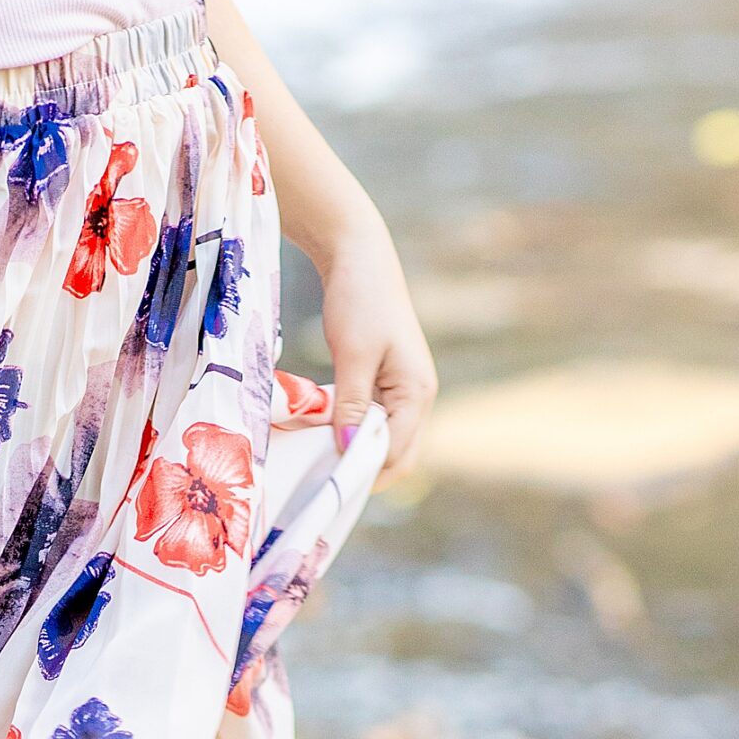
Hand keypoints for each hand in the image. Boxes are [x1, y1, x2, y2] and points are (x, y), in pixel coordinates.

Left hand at [317, 215, 436, 479]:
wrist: (358, 257)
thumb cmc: (359, 300)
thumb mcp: (353, 356)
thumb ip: (353, 406)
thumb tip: (348, 451)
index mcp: (418, 392)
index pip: (397, 453)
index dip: (364, 471)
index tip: (327, 481)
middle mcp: (418, 396)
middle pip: (398, 456)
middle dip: (364, 470)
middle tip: (322, 477)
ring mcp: (404, 391)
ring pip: (385, 442)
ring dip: (356, 452)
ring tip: (320, 457)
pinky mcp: (387, 383)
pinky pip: (374, 422)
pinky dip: (353, 432)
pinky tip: (325, 432)